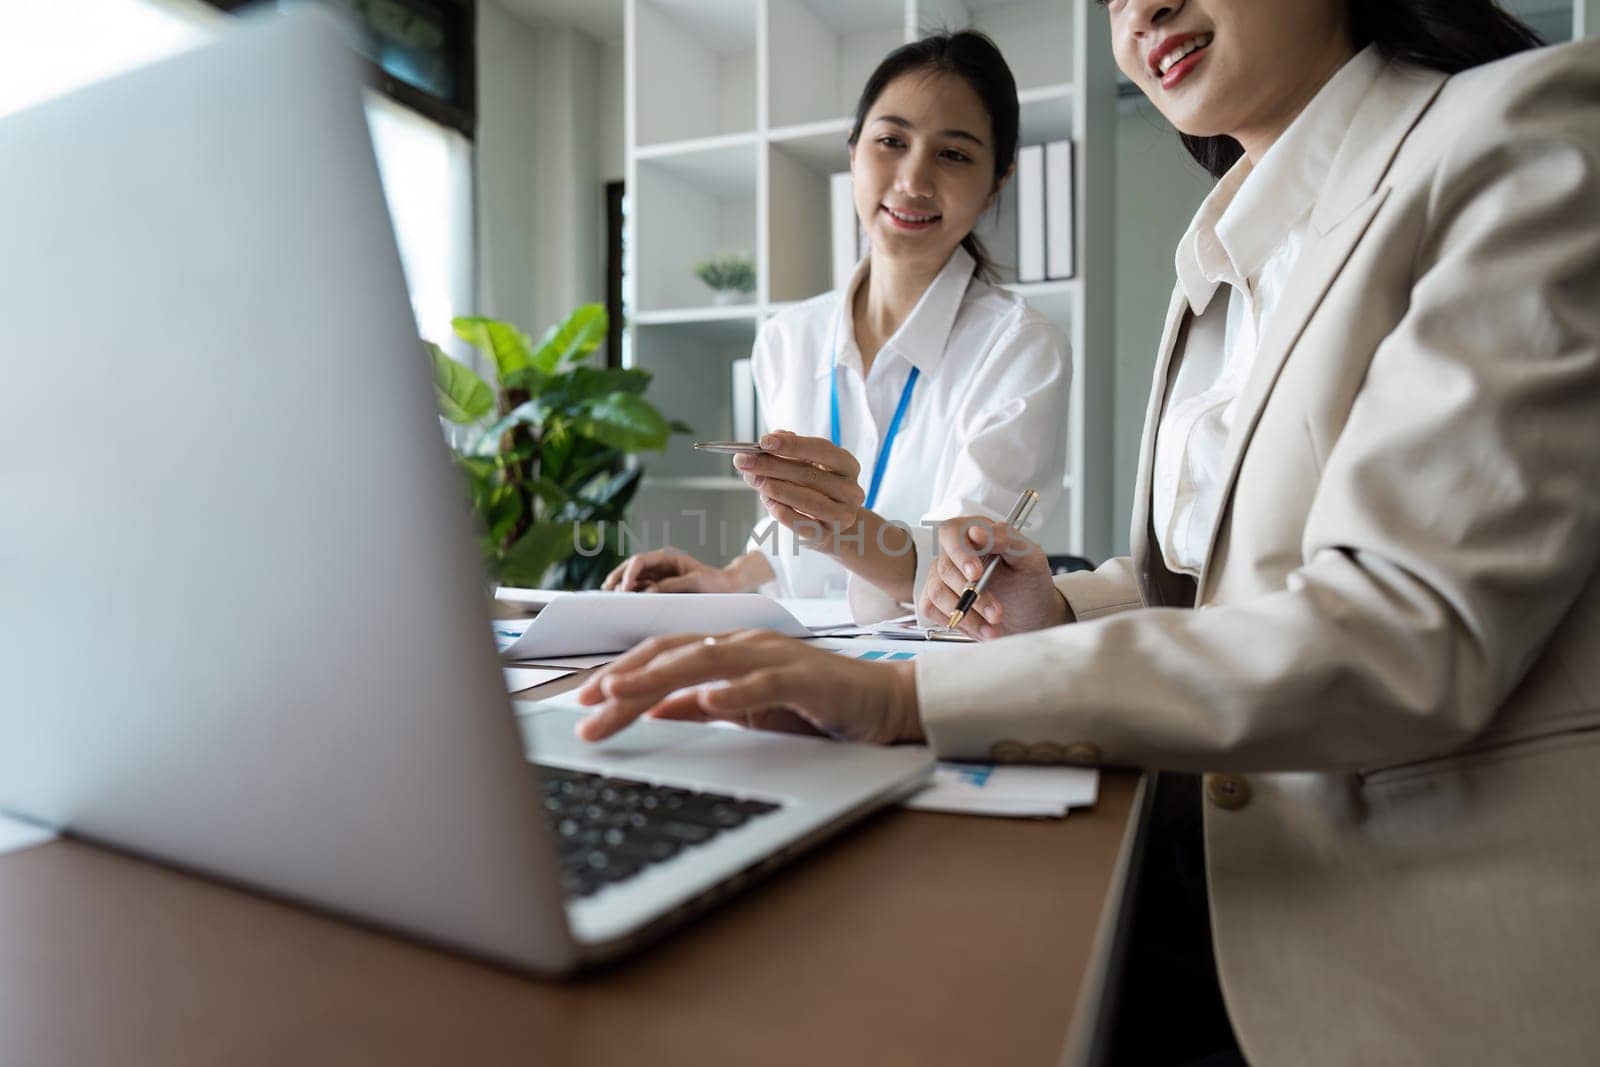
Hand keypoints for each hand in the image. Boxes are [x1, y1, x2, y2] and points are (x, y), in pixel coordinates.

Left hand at [573, 630, 922, 744]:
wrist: (884, 703)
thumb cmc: (816, 704)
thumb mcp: (747, 708)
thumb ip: (702, 705)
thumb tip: (653, 710)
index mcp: (728, 648)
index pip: (662, 655)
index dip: (620, 674)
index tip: (582, 702)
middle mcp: (745, 643)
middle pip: (672, 655)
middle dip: (624, 681)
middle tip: (585, 709)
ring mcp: (774, 656)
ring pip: (707, 660)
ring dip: (659, 678)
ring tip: (621, 695)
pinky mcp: (804, 678)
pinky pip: (763, 683)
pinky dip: (731, 692)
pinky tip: (704, 703)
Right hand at [601, 548, 740, 592]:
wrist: (727, 588)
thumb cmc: (714, 583)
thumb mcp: (695, 583)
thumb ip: (671, 586)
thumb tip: (647, 593)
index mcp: (667, 558)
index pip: (640, 561)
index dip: (629, 573)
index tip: (624, 589)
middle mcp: (660, 566)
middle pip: (631, 568)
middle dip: (617, 578)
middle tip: (605, 592)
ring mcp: (658, 577)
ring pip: (632, 579)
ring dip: (620, 588)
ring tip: (609, 599)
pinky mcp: (659, 588)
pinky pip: (640, 590)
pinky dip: (630, 595)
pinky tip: (621, 603)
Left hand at [734, 431, 864, 551]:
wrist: (832, 525)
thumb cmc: (816, 489)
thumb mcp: (808, 465)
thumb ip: (791, 449)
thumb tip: (770, 440)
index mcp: (848, 466)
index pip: (821, 450)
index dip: (792, 444)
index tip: (764, 441)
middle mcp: (850, 491)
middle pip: (809, 474)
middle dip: (772, 466)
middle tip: (744, 460)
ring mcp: (841, 516)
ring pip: (806, 500)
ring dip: (775, 488)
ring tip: (752, 478)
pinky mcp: (826, 536)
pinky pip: (801, 523)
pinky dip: (781, 511)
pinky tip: (766, 500)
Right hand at [919, 516, 1066, 638]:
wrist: (1032, 617)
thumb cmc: (1030, 584)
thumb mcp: (1030, 558)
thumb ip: (1006, 539)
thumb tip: (977, 532)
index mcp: (977, 534)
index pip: (952, 532)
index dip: (960, 552)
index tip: (976, 573)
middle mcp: (957, 554)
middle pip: (945, 567)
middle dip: (972, 594)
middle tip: (995, 611)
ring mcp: (945, 577)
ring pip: (938, 591)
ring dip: (967, 613)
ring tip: (992, 624)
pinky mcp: (938, 601)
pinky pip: (930, 608)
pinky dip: (956, 621)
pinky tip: (978, 626)